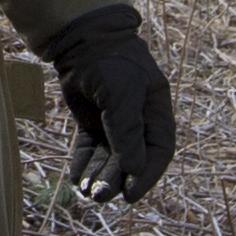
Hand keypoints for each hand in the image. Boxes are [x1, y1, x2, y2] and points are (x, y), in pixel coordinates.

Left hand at [42, 6, 180, 204]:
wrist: (82, 39)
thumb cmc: (111, 62)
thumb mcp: (123, 93)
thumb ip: (127, 131)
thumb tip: (133, 169)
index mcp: (156, 112)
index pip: (158, 152)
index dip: (147, 175)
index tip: (130, 196)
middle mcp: (138, 121)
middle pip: (130, 159)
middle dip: (116, 179)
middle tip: (100, 196)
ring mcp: (113, 122)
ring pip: (108, 157)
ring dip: (98, 175)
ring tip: (86, 192)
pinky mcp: (92, 122)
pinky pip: (89, 149)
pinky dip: (83, 164)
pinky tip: (76, 178)